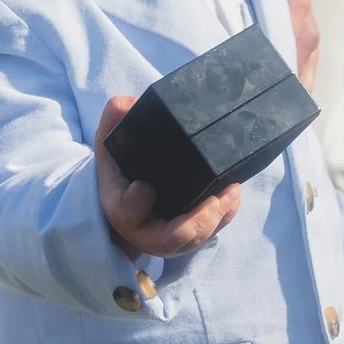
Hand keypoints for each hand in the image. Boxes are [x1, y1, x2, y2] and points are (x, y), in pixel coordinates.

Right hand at [95, 94, 241, 257]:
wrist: (127, 195)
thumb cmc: (122, 167)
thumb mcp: (111, 142)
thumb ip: (115, 119)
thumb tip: (132, 103)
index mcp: (119, 205)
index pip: (125, 212)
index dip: (136, 203)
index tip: (144, 187)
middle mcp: (144, 227)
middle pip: (170, 238)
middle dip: (196, 223)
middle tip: (214, 200)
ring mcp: (167, 234)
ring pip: (193, 239)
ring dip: (216, 219)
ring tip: (231, 193)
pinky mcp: (186, 235)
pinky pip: (207, 234)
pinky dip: (224, 217)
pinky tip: (233, 196)